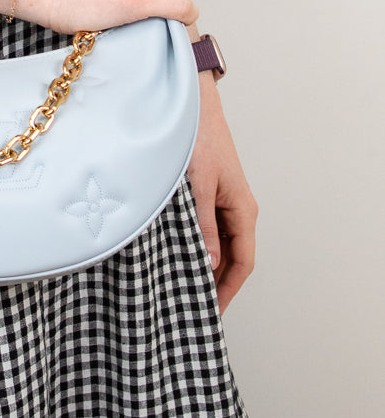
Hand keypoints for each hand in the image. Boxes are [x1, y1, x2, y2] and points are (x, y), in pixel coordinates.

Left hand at [188, 71, 258, 312]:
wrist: (192, 104)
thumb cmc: (198, 139)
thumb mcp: (199, 185)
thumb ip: (203, 226)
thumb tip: (208, 265)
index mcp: (243, 209)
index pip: (243, 262)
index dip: (227, 290)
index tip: (209, 313)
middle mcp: (236, 208)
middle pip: (231, 257)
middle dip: (214, 284)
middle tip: (190, 308)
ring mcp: (222, 200)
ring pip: (217, 243)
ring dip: (203, 265)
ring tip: (180, 288)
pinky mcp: (206, 192)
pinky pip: (205, 228)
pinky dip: (194, 245)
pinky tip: (174, 254)